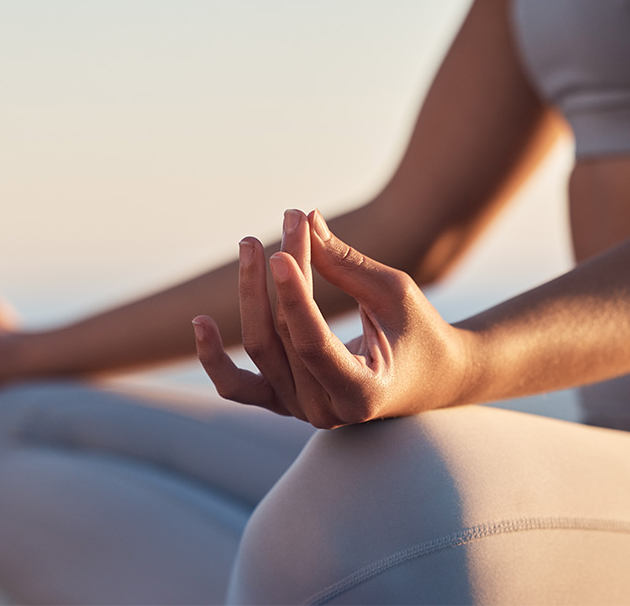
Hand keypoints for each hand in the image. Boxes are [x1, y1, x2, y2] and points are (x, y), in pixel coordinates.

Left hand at [193, 210, 473, 428]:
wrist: (428, 377)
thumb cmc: (418, 332)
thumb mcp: (393, 293)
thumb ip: (346, 264)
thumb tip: (305, 221)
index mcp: (362, 393)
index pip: (312, 344)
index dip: (293, 296)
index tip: (281, 248)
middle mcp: (325, 412)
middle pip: (283, 335)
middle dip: (284, 271)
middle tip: (290, 218)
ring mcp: (298, 410)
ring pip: (259, 348)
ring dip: (251, 292)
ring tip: (251, 243)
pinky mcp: (281, 401)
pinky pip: (236, 385)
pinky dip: (213, 357)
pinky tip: (200, 322)